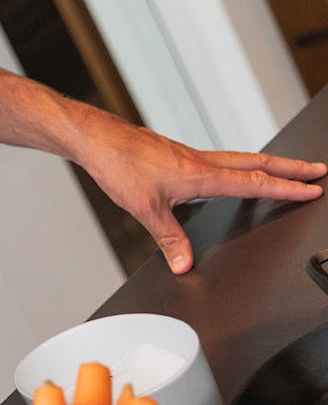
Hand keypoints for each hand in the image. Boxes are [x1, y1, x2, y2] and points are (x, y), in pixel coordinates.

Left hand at [79, 116, 326, 273]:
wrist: (99, 141)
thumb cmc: (119, 166)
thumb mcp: (145, 210)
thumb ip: (169, 239)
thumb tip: (184, 263)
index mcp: (201, 175)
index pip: (254, 182)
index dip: (285, 187)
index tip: (312, 188)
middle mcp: (201, 162)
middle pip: (257, 163)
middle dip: (290, 168)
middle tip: (317, 170)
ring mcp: (190, 157)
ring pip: (239, 159)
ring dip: (267, 165)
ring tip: (286, 170)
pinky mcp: (178, 156)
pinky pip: (219, 160)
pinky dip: (237, 165)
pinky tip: (231, 175)